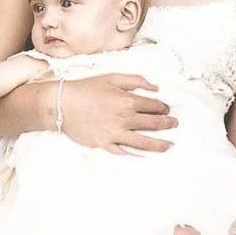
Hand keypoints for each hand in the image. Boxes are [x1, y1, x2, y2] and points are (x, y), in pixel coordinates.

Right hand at [59, 74, 176, 153]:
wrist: (61, 104)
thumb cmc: (86, 88)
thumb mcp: (112, 77)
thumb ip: (136, 80)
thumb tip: (155, 87)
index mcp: (127, 101)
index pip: (154, 106)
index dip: (163, 107)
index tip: (166, 108)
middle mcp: (124, 118)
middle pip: (153, 124)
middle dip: (167, 123)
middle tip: (174, 123)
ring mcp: (114, 133)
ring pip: (143, 142)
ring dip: (159, 144)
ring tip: (169, 145)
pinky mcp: (104, 144)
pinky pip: (123, 152)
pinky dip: (135, 156)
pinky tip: (144, 157)